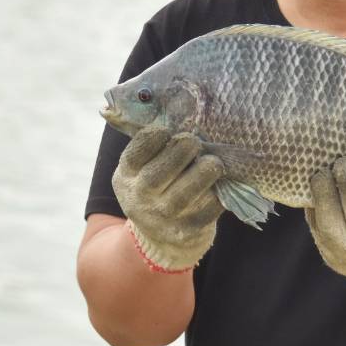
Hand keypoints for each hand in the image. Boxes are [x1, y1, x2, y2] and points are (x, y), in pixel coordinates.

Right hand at [112, 124, 224, 272]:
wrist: (162, 239)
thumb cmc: (157, 188)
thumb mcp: (142, 169)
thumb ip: (151, 145)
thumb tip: (170, 106)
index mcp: (126, 177)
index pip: (136, 153)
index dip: (155, 136)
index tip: (168, 131)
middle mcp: (138, 199)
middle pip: (160, 172)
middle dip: (183, 150)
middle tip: (195, 141)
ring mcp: (160, 218)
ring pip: (186, 192)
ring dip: (205, 171)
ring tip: (213, 162)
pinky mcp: (184, 232)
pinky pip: (206, 209)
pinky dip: (218, 194)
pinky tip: (220, 184)